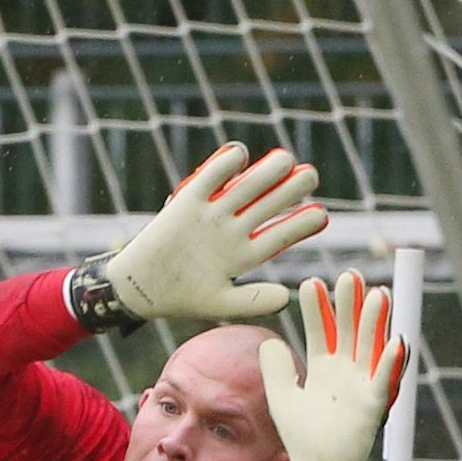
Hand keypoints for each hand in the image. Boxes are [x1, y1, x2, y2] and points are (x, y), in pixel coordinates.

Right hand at [68, 143, 328, 328]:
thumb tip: (286, 296)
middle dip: (291, 189)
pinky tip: (241, 155)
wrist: (140, 288)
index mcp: (244, 254)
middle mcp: (233, 230)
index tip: (321, 215)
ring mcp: (212, 214)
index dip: (301, 224)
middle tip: (310, 176)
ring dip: (267, 172)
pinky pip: (210, 177)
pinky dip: (224, 164)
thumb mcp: (219, 304)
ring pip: (246, 187)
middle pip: (268, 204)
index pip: (280, 235)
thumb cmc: (181, 298)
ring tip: (286, 160)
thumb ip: (252, 301)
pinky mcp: (188, 201)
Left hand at [258, 271, 407, 460]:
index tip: (311, 283)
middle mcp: (346, 371)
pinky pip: (385, 381)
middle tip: (348, 276)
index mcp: (325, 367)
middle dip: (350, 304)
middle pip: (350, 330)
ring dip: (374, 323)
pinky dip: (391, 363)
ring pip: (370, 347)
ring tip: (376, 294)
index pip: (323, 330)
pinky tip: (397, 341)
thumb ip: (276, 369)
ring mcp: (362, 385)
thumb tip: (268, 340)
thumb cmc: (301, 435)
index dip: (318, 308)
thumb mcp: (281, 397)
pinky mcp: (373, 406)